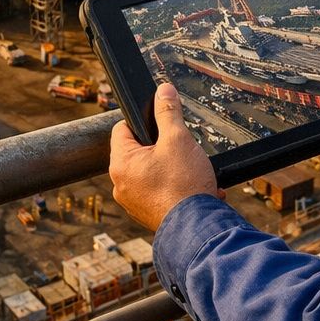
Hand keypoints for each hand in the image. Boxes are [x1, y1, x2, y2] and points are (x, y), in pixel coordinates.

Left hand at [109, 83, 220, 229]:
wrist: (198, 230)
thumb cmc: (184, 187)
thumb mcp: (178, 139)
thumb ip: (168, 112)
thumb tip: (163, 91)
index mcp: (121, 163)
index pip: (122, 128)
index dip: (143, 121)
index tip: (160, 123)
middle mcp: (121, 184)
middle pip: (138, 151)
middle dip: (162, 147)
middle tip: (180, 149)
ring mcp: (134, 202)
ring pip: (151, 172)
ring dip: (172, 168)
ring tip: (190, 171)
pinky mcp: (148, 214)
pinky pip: (160, 192)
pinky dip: (176, 187)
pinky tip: (195, 187)